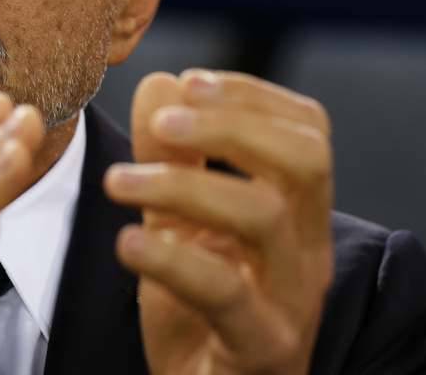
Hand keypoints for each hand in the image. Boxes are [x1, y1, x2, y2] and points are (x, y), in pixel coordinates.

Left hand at [103, 70, 333, 374]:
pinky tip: (127, 243)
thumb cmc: (202, 310)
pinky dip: (172, 260)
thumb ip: (172, 156)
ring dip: (182, 185)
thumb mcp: (179, 222)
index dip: (251, 95)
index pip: (308, 131)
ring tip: (117, 182)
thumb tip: (161, 81)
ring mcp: (290, 299)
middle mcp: (308, 249)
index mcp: (299, 212)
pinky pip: (226, 293)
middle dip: (230, 125)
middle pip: (303, 160)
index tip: (187, 80)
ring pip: (265, 217)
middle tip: (160, 122)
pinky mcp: (260, 346)